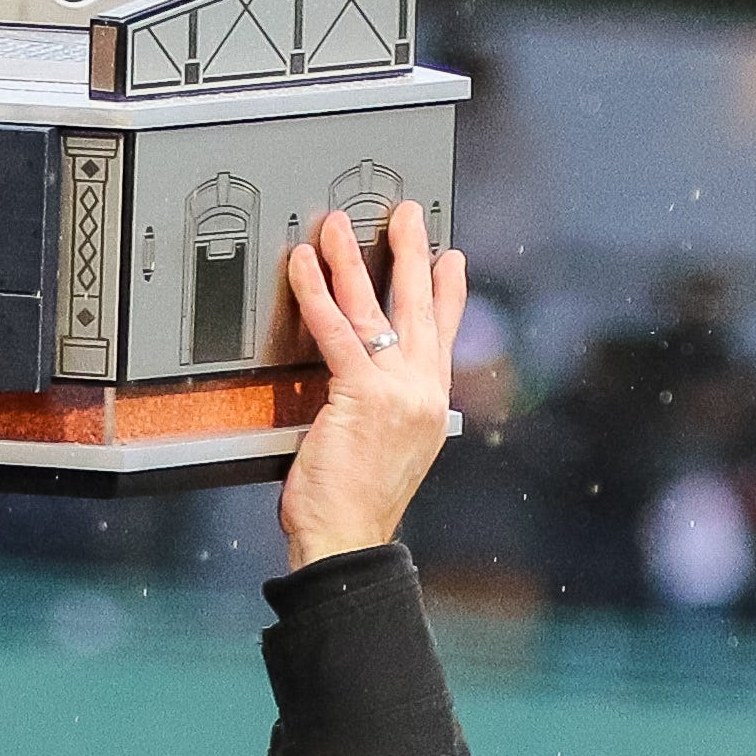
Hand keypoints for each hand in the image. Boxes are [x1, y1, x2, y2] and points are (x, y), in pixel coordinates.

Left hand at [277, 199, 464, 572]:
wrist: (349, 541)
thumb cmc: (356, 508)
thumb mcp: (386, 452)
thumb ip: (385, 412)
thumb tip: (364, 384)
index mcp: (430, 407)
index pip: (445, 337)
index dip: (451, 294)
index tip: (452, 260)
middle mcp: (421, 393)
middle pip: (420, 308)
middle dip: (414, 254)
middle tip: (407, 214)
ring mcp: (395, 392)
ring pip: (375, 309)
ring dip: (354, 259)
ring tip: (338, 224)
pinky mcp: (360, 395)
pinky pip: (336, 331)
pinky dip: (316, 293)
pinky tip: (303, 265)